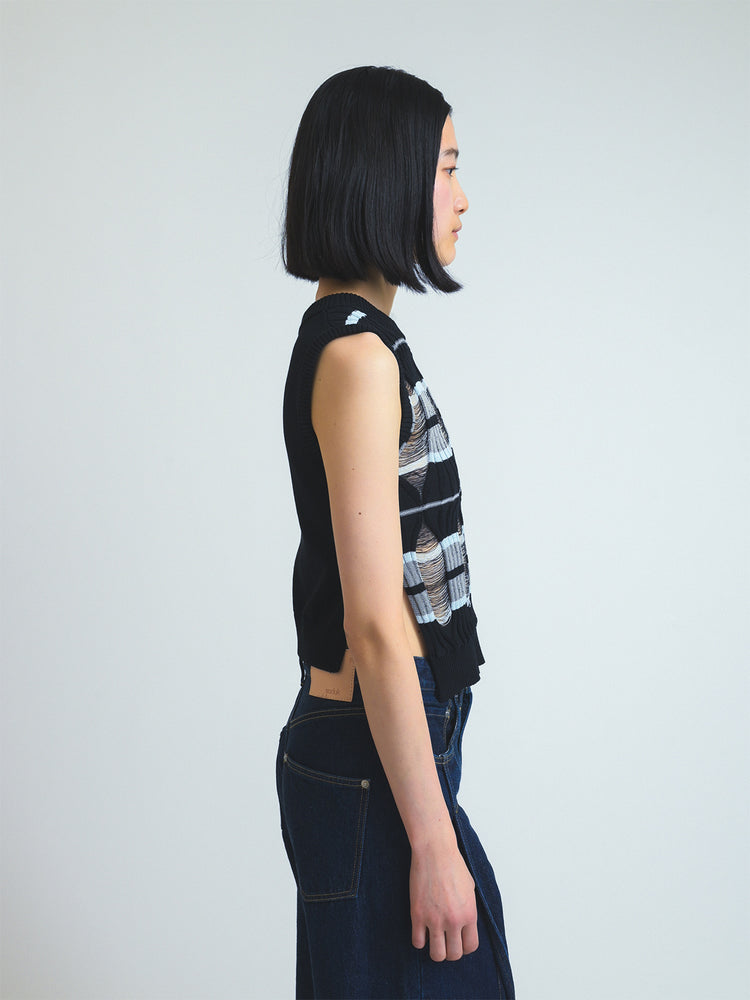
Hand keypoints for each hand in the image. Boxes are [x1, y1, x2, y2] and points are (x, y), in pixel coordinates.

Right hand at [409, 837, 478, 961]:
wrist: (434, 851)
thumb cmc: (453, 865)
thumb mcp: (470, 888)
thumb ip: (469, 910)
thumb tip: (465, 925)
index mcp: (469, 914)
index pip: (470, 947)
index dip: (464, 947)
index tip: (459, 942)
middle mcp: (454, 920)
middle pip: (454, 955)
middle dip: (450, 951)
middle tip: (445, 942)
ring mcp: (435, 919)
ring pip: (436, 955)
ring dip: (435, 951)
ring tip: (434, 939)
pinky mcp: (418, 914)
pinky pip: (417, 942)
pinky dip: (419, 940)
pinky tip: (421, 930)